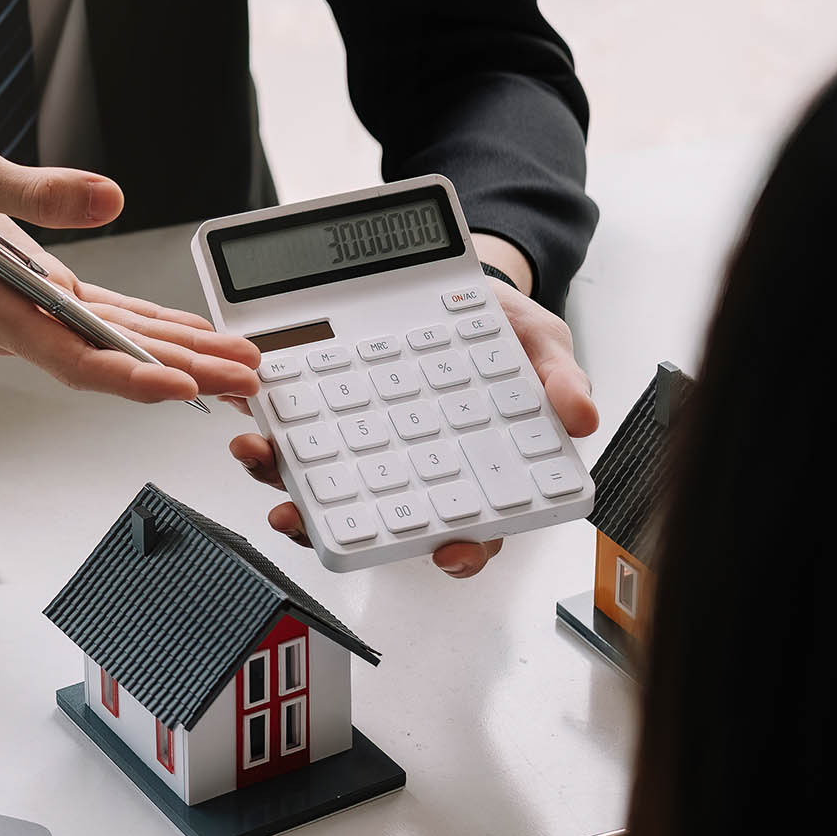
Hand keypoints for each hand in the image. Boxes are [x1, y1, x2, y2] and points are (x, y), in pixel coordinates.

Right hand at [0, 129, 260, 403]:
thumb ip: (36, 191)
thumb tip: (109, 199)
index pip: (71, 356)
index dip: (129, 375)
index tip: (182, 386)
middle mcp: (13, 322)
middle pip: (107, 360)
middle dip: (181, 373)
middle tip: (246, 382)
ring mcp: (27, 313)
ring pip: (112, 344)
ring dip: (176, 355)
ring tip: (237, 366)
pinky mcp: (37, 294)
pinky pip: (102, 320)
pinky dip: (148, 328)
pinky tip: (191, 335)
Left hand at [230, 274, 597, 576]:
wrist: (456, 283)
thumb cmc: (500, 331)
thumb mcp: (541, 345)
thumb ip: (559, 380)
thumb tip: (582, 417)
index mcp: (472, 472)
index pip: (469, 527)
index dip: (459, 550)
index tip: (446, 552)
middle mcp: (412, 470)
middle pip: (376, 519)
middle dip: (331, 525)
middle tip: (301, 514)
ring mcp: (364, 445)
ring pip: (325, 484)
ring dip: (285, 477)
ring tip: (258, 454)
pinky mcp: (328, 411)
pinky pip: (298, 433)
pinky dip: (271, 430)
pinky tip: (254, 416)